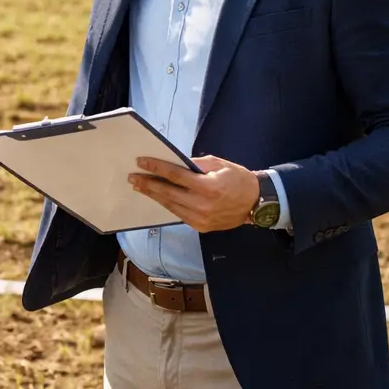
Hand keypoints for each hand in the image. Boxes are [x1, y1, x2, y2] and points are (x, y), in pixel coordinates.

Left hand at [128, 156, 259, 233]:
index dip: (156, 168)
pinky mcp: (200, 227)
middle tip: (133, 178)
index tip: (141, 162)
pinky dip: (167, 204)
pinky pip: (178, 214)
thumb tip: (174, 163)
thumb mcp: (219, 164)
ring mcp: (200, 218)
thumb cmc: (238, 179)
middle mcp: (202, 205)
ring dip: (153, 195)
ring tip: (140, 187)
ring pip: (170, 205)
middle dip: (148, 184)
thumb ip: (195, 164)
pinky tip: (157, 197)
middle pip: (168, 192)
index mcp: (208, 187)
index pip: (175, 175)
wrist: (256, 203)